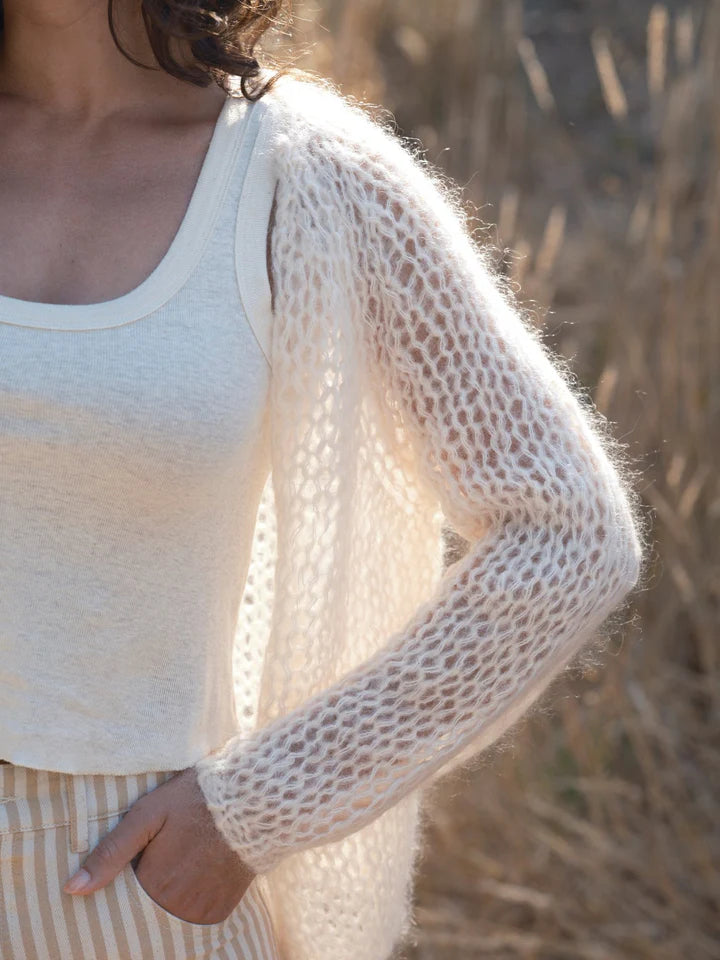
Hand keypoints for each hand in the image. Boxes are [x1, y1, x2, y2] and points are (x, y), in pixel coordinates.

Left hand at [62, 767, 256, 924]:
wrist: (255, 797)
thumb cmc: (196, 799)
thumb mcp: (148, 814)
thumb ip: (110, 852)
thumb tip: (71, 889)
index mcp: (154, 885)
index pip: (125, 893)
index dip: (132, 869)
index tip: (145, 850)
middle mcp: (177, 907)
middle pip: (149, 902)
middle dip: (152, 879)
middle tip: (168, 847)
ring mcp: (202, 911)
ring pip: (171, 908)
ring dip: (173, 888)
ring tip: (186, 853)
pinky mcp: (223, 909)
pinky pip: (197, 912)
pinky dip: (194, 894)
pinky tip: (202, 865)